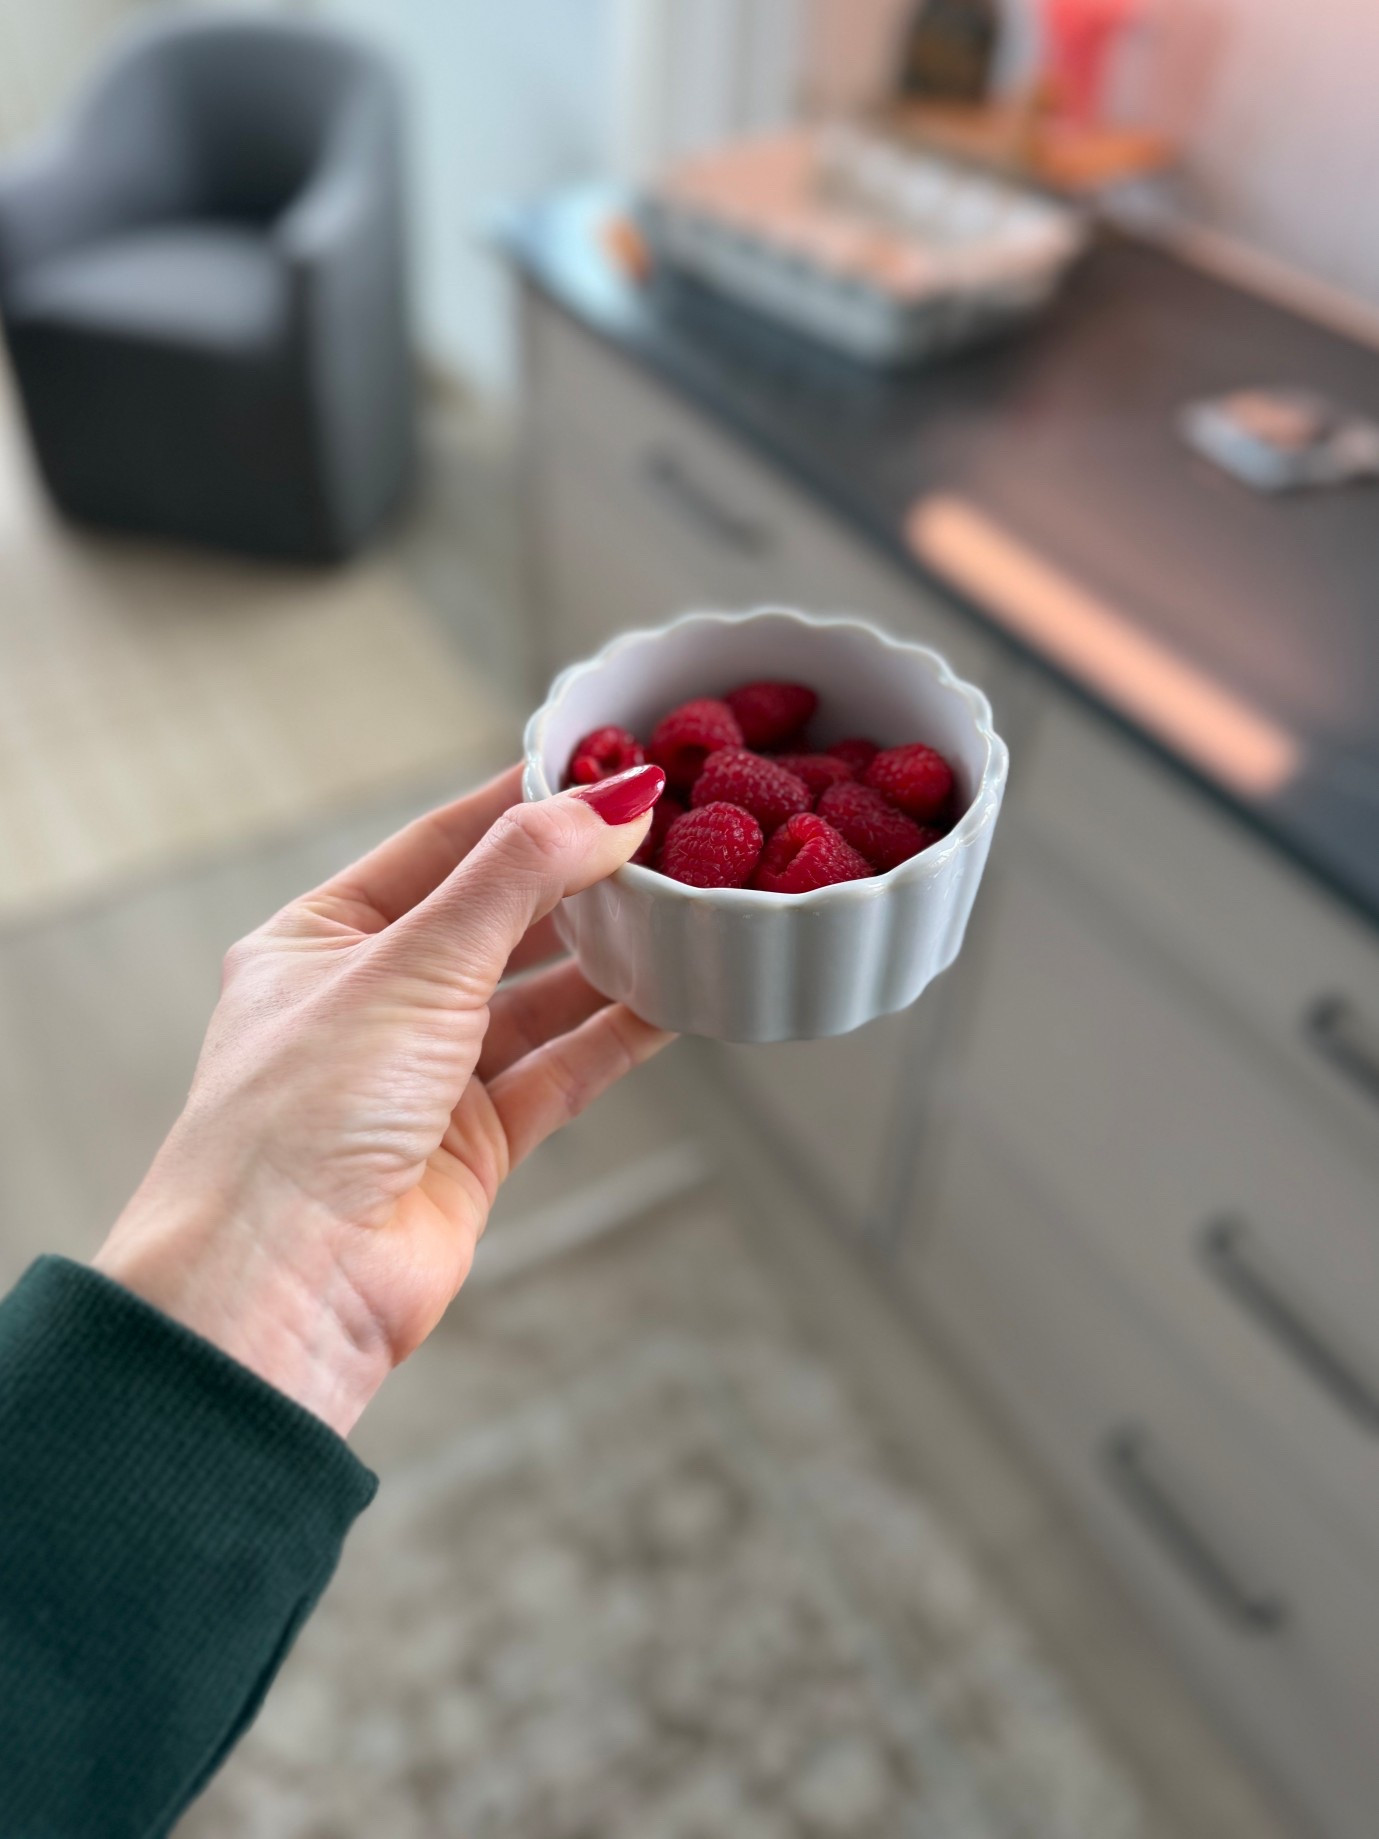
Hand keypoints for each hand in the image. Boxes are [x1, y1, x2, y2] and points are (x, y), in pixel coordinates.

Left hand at [95, 763, 669, 1436]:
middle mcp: (372, 1002)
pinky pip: (560, 1069)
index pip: (441, 843)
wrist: (284, 1286)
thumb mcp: (412, 962)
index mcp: (322, 938)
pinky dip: (616, 1034)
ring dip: (608, 957)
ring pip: (537, 997)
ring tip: (684, 907)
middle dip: (578, 879)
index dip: (526, 801)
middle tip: (668, 834)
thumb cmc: (300, 1115)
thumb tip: (612, 799)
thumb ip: (519, 876)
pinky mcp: (473, 1144)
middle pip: (497, 918)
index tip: (609, 765)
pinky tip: (673, 997)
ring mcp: (425, 1076)